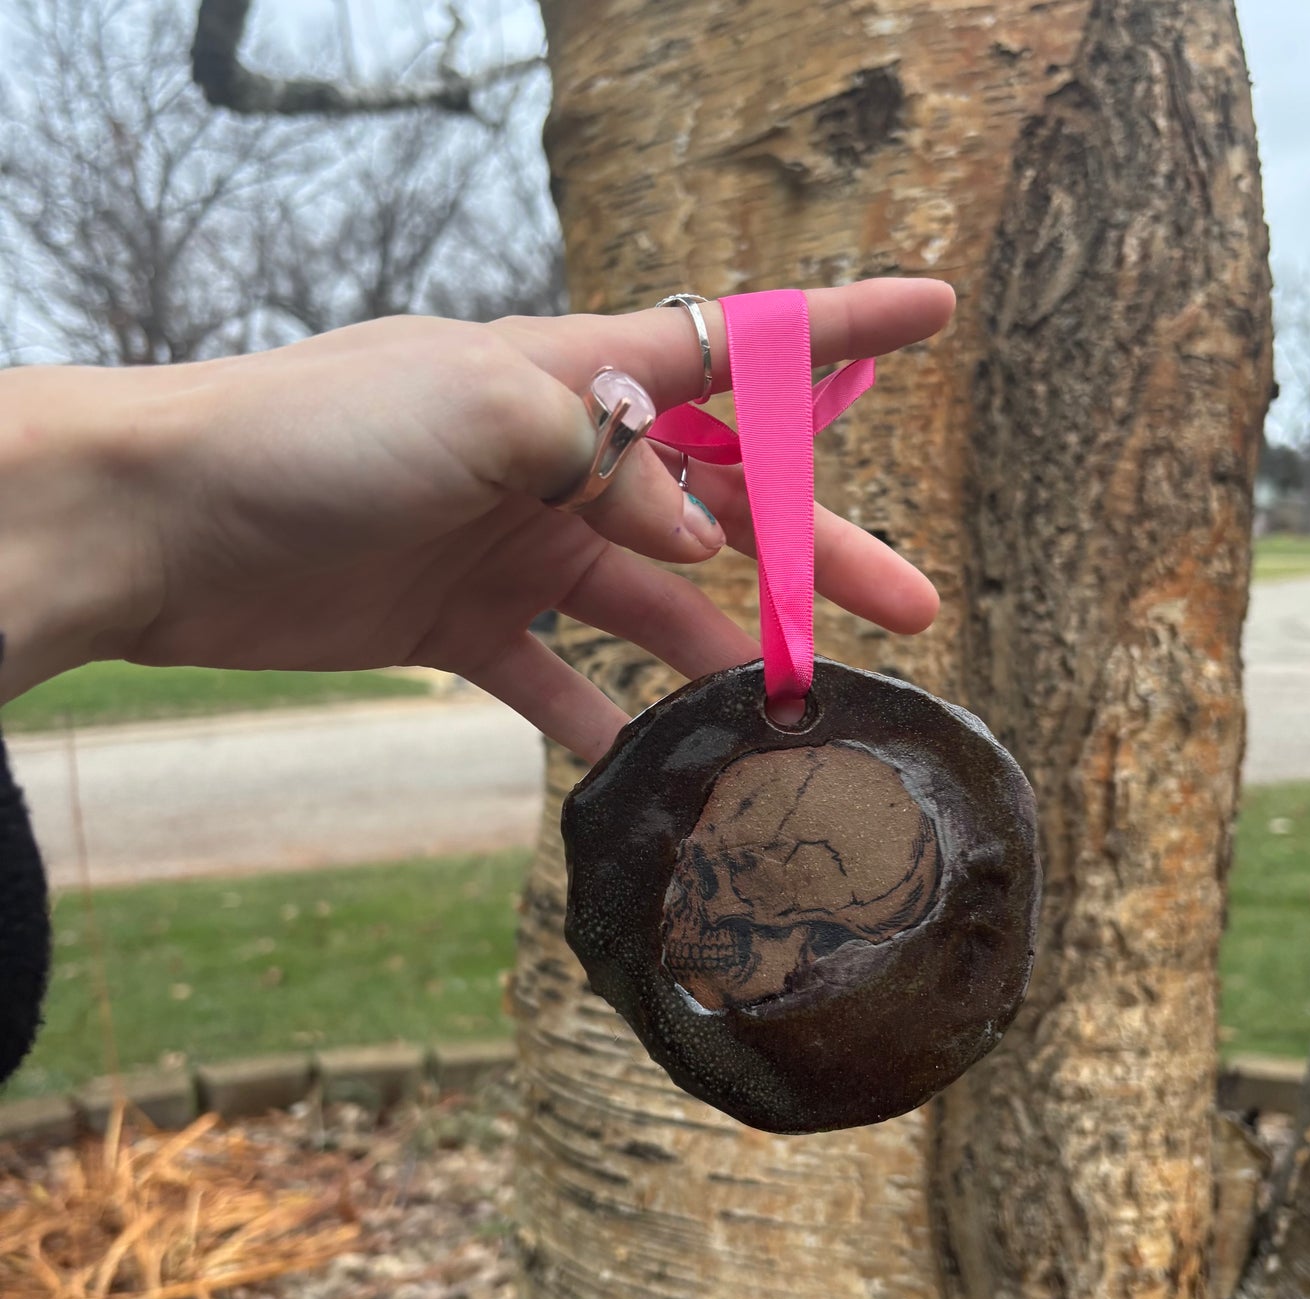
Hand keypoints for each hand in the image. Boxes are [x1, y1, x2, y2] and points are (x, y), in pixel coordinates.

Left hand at [0, 280, 954, 760]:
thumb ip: (605, 462)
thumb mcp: (481, 410)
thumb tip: (695, 541)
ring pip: (652, 604)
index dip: (842, 327)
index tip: (936, 315)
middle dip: (819, 550)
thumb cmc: (314, 434)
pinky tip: (643, 766)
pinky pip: (553, 679)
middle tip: (910, 606)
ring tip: (790, 708)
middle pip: (724, 502)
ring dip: (722, 654)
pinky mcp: (461, 620)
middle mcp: (557, 457)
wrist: (167, 522)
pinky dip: (597, 721)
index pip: (735, 344)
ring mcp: (514, 541)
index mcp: (574, 379)